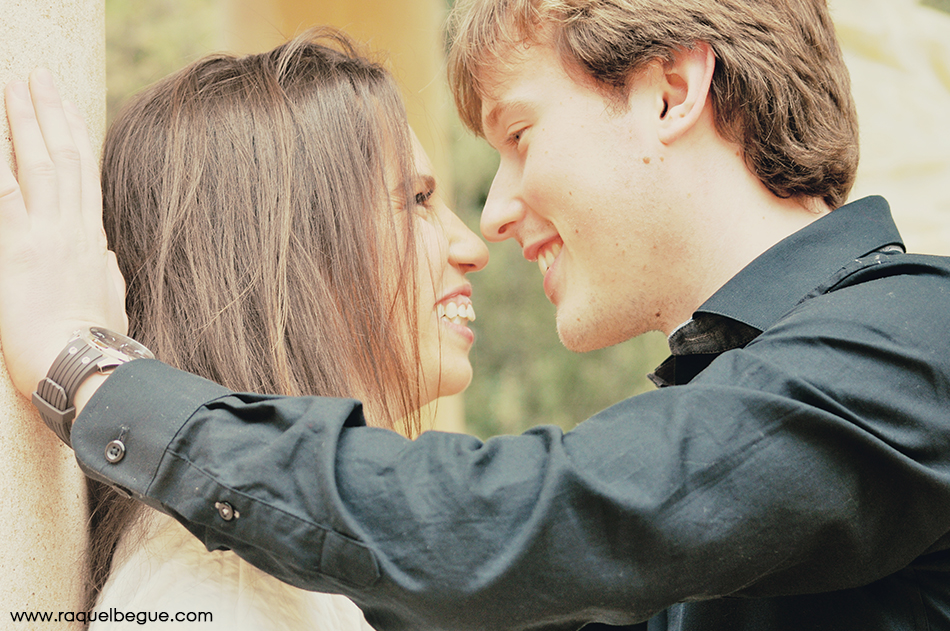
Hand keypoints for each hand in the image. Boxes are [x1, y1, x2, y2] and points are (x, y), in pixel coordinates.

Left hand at [0, 69, 127, 399]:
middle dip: (49, 115)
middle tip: (37, 78)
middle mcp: (71, 230)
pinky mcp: (16, 253)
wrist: (86, 368)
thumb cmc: (100, 345)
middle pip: (61, 159)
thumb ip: (106, 271)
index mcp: (92, 241)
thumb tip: (105, 253)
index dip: (74, 137)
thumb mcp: (112, 302)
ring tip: (17, 89)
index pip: (83, 176)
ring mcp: (44, 237)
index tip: (67, 108)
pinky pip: (5, 199)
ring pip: (36, 167)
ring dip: (25, 124)